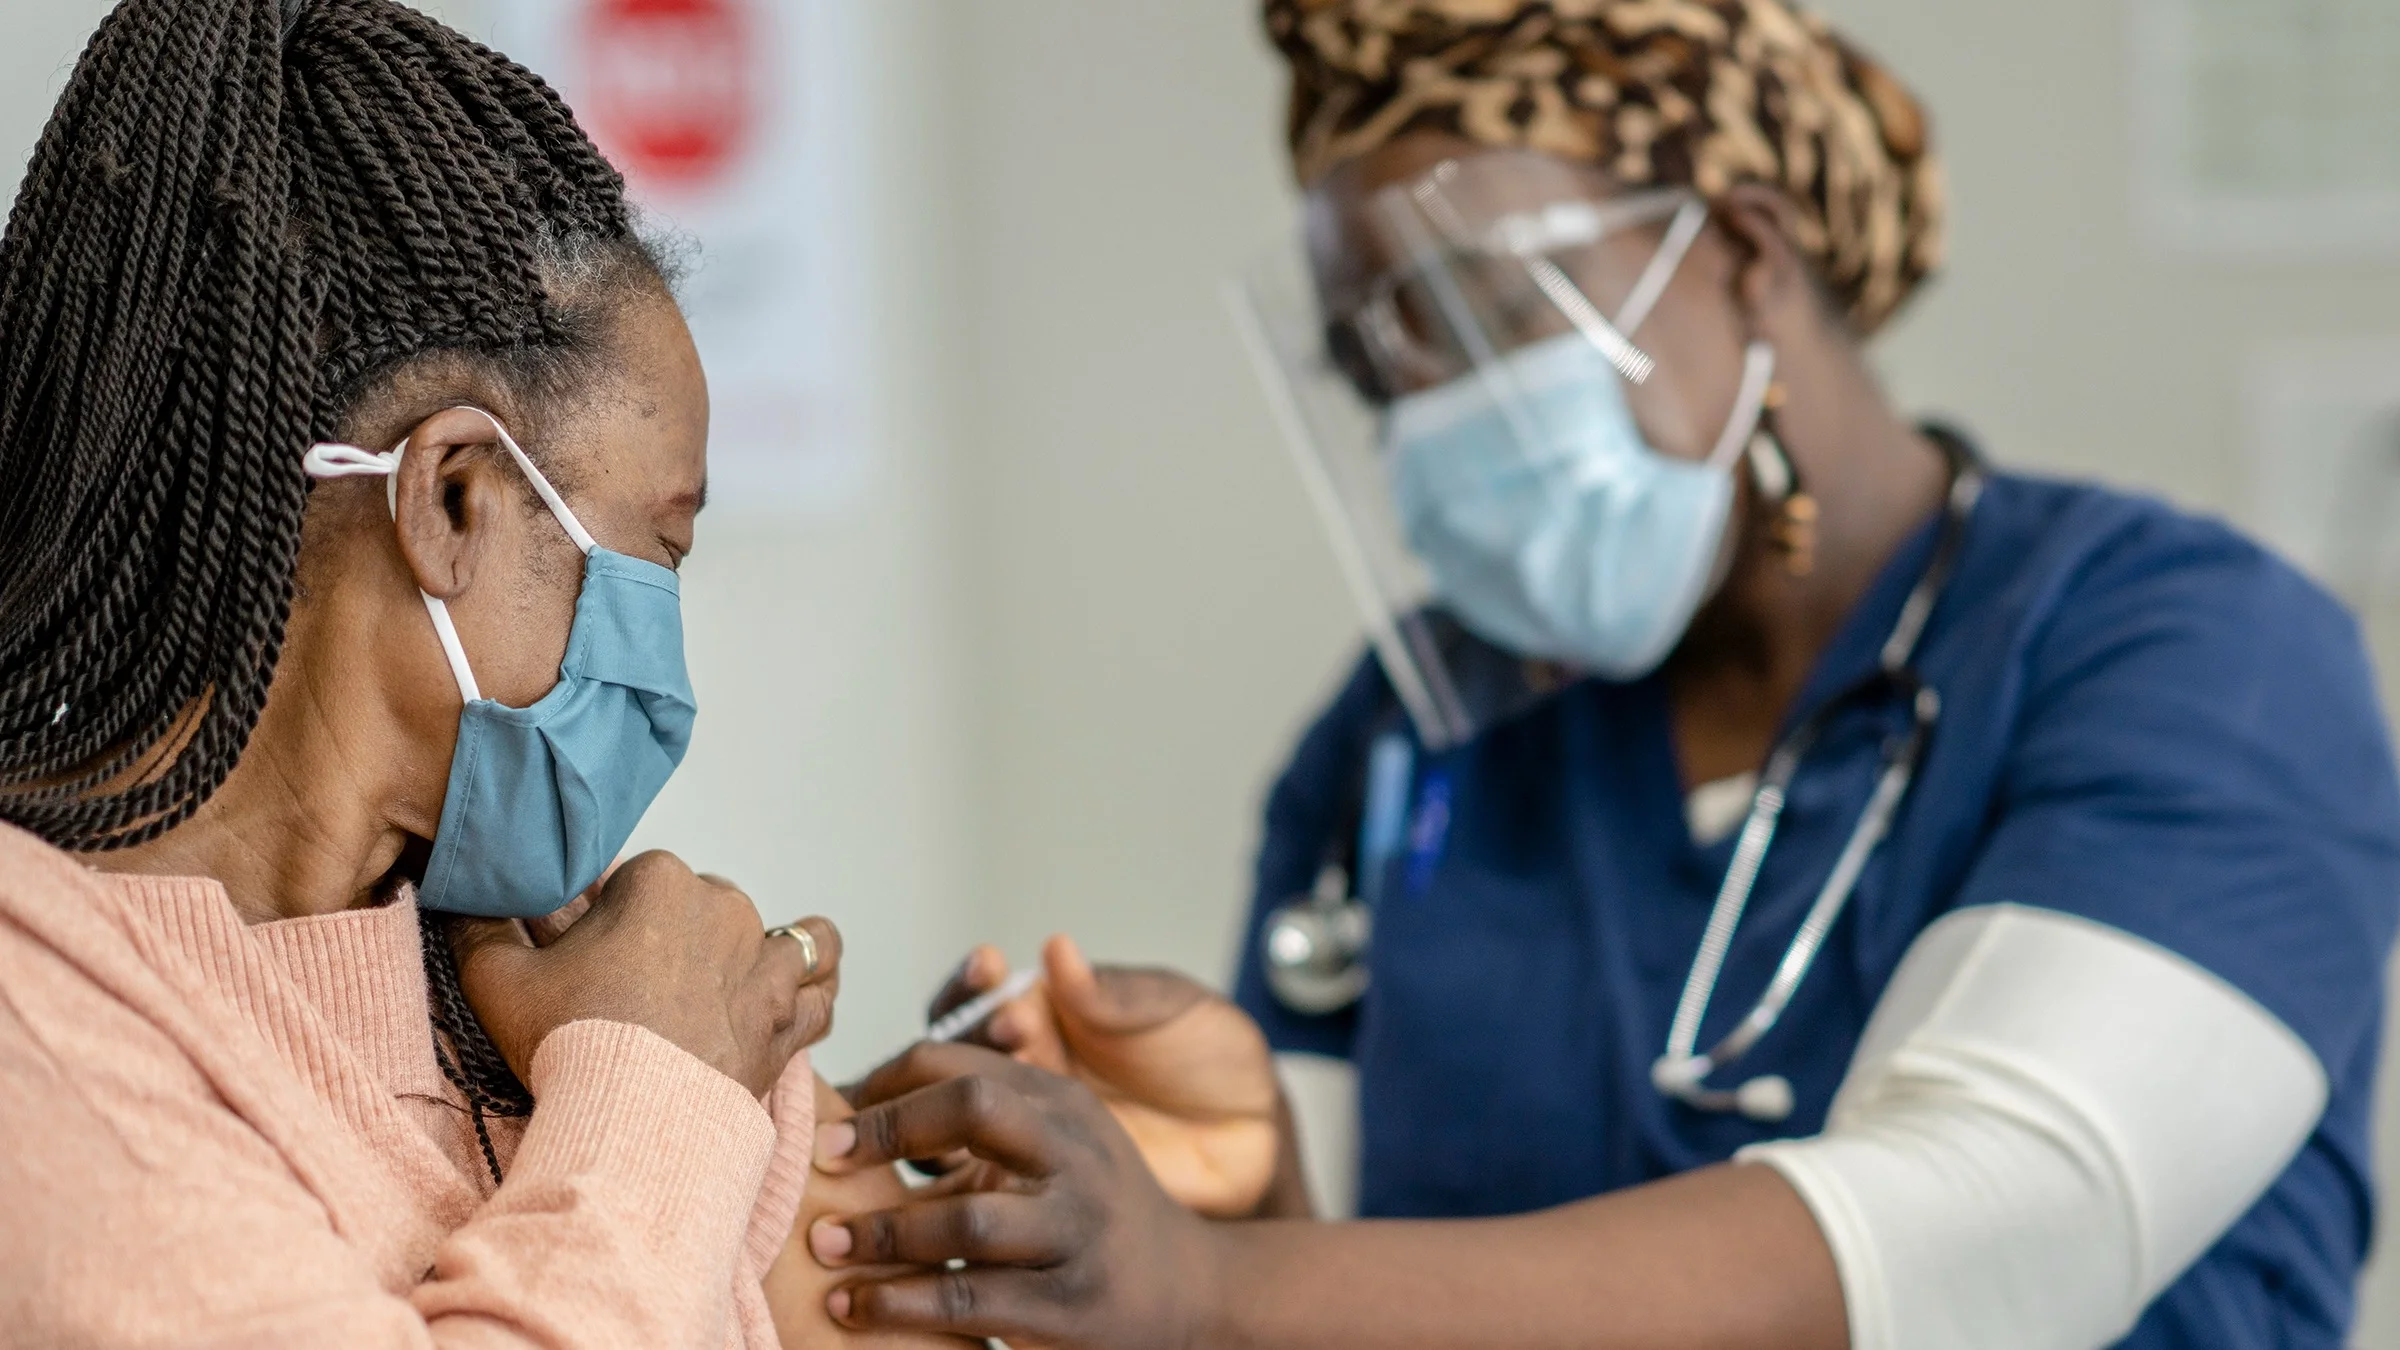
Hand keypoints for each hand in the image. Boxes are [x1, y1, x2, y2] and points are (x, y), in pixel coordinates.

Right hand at [452, 850, 841, 1097]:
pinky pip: (823, 993)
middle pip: (711, 906)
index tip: (598, 956)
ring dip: (771, 956)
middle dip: (687, 935)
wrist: (630, 1120)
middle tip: (648, 989)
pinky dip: (813, 994)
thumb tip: (460, 896)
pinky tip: (797, 1002)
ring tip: (744, 981)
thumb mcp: (497, 979)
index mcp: (662, 881)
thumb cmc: (567, 1043)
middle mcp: (727, 909)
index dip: (618, 916)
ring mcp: (766, 963)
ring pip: (793, 941)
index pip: (641, 880)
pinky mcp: (789, 1018)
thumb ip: (479, 926)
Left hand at [810, 1043, 1221, 1348]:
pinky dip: (897, 1303)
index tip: (828, 1121)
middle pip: (974, 1107)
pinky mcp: (1067, 1304)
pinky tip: (851, 1307)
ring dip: (881, 1234)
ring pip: (966, 1220)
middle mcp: (1074, 1153)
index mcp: (1059, 1101)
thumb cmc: (1087, 1210)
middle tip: (822, 1160)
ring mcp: (1076, 1229)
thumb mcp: (1054, 1141)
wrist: (1188, 1290)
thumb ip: (982, 1115)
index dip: (882, 1084)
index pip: (957, 1064)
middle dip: (886, 1129)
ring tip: (823, 1242)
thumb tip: (851, 1106)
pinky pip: (969, 1299)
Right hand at [930, 937, 1279, 1216]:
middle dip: (956, 1043)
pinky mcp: (1026, 1192)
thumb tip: (1056, 952)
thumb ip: (1119, 993)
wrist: (1255, 1143)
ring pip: (942, 1123)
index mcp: (1047, 1013)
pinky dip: (950, 1184)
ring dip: (941, 1113)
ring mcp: (1016, 1133)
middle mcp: (1018, 1070)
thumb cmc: (1216, 1059)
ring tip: (982, 1098)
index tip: (988, 967)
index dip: (973, 984)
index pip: (981, 995)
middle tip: (1004, 1034)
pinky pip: (969, 1188)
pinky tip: (962, 1174)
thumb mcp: (1178, 1011)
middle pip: (943, 1057)